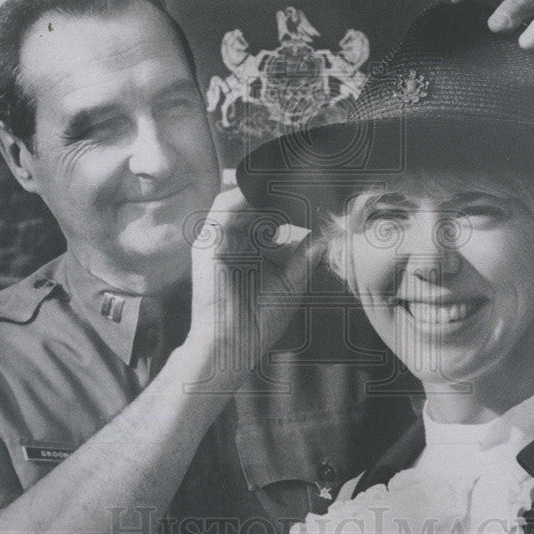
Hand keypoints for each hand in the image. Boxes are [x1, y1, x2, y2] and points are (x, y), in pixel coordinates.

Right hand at [183, 188, 322, 385]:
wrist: (234, 346)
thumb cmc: (260, 321)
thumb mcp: (291, 283)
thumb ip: (305, 257)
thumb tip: (325, 236)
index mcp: (245, 248)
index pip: (257, 211)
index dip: (277, 200)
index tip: (303, 195)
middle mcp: (227, 241)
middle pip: (243, 200)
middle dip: (268, 192)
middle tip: (295, 188)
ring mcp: (215, 242)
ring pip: (232, 200)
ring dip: (257, 196)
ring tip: (283, 196)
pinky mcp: (208, 246)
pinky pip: (222, 212)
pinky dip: (243, 203)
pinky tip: (267, 208)